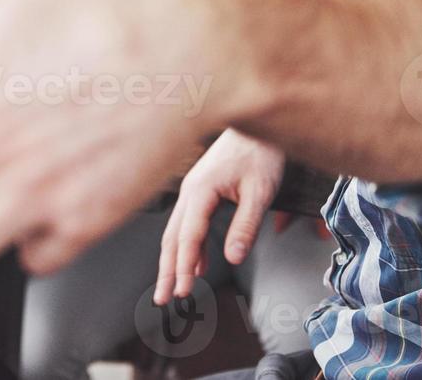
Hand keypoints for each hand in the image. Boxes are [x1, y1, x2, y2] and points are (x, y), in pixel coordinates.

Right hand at [154, 129, 284, 304]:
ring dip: (174, 260)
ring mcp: (193, 189)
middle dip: (167, 270)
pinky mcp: (201, 188)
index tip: (181, 291)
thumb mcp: (259, 192)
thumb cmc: (259, 152)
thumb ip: (245, 226)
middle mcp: (190, 190)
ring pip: (177, 230)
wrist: (257, 122)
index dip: (183, 267)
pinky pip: (189, 222)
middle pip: (173, 237)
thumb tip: (232, 257)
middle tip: (162, 298)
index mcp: (200, 191)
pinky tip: (196, 263)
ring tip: (172, 287)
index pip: (187, 237)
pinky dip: (189, 246)